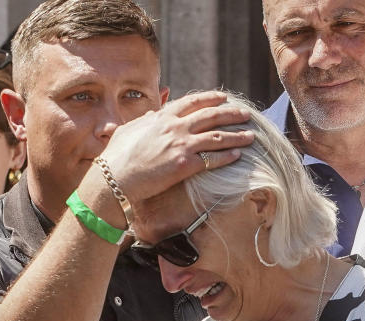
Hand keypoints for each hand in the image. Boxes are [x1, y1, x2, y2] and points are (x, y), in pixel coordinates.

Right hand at [98, 91, 254, 208]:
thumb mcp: (127, 131)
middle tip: (245, 114)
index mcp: (161, 117)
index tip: (223, 98)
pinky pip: (213, 159)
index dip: (210, 99)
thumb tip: (150, 115)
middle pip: (211, 116)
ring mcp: (181, 145)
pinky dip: (228, 156)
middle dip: (231, 114)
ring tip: (251, 135)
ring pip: (217, 136)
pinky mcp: (184, 165)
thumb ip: (142, 121)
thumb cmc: (115, 158)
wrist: (113, 179)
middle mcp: (174, 127)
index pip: (192, 102)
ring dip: (236, 135)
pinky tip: (239, 156)